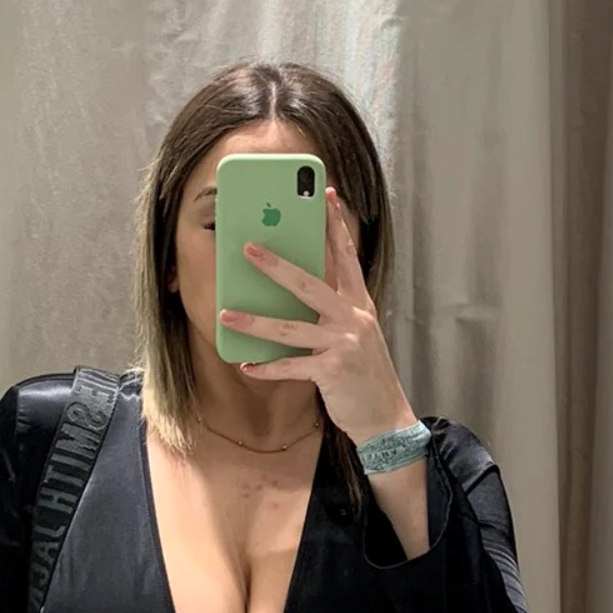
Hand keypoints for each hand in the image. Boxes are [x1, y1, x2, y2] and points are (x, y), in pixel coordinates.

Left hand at [217, 183, 418, 447]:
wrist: (387, 418)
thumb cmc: (364, 373)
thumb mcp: (356, 334)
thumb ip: (332, 312)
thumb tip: (294, 294)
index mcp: (359, 305)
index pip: (347, 257)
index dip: (336, 225)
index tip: (327, 195)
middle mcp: (353, 318)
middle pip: (309, 284)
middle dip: (276, 265)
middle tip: (248, 247)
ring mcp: (344, 344)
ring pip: (290, 328)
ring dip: (254, 322)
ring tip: (225, 314)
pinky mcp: (334, 371)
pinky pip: (292, 367)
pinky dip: (267, 368)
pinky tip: (246, 365)